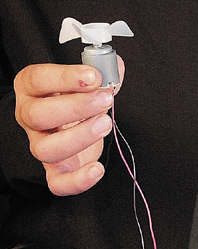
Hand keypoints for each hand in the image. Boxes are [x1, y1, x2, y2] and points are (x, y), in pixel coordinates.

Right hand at [14, 60, 123, 195]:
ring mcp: (41, 146)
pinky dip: (78, 181)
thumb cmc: (74, 103)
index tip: (94, 76)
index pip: (38, 79)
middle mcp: (30, 118)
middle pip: (39, 115)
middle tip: (105, 100)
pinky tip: (98, 169)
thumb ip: (101, 76)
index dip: (65, 77)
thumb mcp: (84, 85)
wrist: (68, 131)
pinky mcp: (55, 172)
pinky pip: (58, 184)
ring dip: (79, 137)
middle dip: (75, 107)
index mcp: (32, 90)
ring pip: (46, 149)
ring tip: (106, 123)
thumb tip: (116, 65)